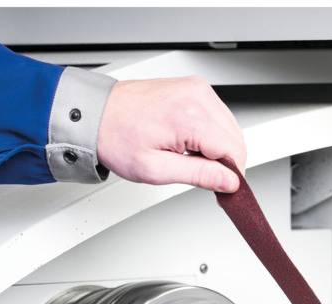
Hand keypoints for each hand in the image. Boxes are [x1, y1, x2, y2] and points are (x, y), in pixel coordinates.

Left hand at [97, 76, 246, 192]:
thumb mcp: (155, 169)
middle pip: (235, 138)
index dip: (230, 174)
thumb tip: (229, 181)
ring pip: (230, 127)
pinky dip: (210, 133)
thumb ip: (199, 175)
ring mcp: (196, 88)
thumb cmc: (116, 138)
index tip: (219, 186)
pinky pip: (218, 116)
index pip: (234, 150)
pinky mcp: (194, 87)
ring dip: (217, 147)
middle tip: (199, 174)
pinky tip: (189, 141)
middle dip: (224, 161)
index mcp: (190, 116)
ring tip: (188, 155)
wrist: (96, 114)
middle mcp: (197, 96)